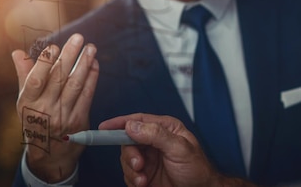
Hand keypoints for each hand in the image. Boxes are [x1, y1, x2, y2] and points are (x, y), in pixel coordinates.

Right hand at [12, 33, 98, 182]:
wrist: (50, 154)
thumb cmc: (36, 120)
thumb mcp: (26, 102)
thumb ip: (25, 75)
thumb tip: (18, 52)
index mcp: (28, 104)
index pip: (36, 79)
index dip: (45, 62)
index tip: (54, 46)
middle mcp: (45, 110)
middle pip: (59, 79)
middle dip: (70, 56)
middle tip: (78, 38)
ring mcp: (63, 116)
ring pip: (75, 85)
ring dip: (85, 64)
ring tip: (91, 48)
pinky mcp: (80, 120)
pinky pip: (87, 95)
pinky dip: (92, 78)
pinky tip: (95, 64)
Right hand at [100, 113, 253, 186]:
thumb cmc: (196, 168)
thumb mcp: (179, 148)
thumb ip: (156, 135)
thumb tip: (133, 126)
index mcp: (165, 128)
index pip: (139, 120)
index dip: (120, 122)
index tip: (104, 127)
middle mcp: (154, 141)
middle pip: (128, 141)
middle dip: (130, 155)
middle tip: (138, 165)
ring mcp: (149, 158)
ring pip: (126, 159)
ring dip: (131, 170)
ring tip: (143, 178)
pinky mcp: (144, 174)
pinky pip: (128, 174)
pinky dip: (132, 180)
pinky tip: (144, 183)